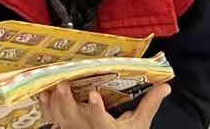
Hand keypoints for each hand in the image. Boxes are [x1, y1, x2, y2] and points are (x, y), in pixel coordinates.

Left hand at [39, 82, 169, 127]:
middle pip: (74, 119)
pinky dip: (46, 106)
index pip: (101, 121)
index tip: (94, 94)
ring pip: (60, 117)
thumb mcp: (140, 123)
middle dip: (67, 102)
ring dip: (55, 102)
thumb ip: (150, 104)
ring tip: (54, 86)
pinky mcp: (66, 126)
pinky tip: (43, 93)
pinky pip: (51, 117)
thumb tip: (166, 86)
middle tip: (63, 85)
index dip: (96, 109)